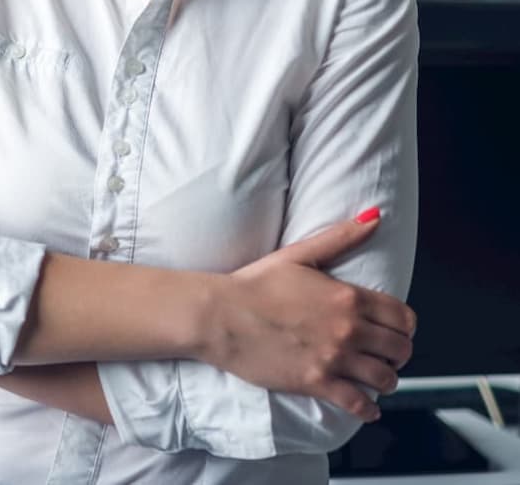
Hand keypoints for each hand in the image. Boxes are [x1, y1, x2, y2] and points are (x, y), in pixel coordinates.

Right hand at [205, 211, 415, 421]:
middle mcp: (348, 329)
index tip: (396, 329)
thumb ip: (341, 237)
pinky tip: (366, 406)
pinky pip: (359, 405)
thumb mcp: (300, 254)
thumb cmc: (256, 282)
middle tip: (387, 354)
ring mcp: (334, 358)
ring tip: (376, 377)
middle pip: (400, 349)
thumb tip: (374, 217)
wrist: (222, 314)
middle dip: (398, 353)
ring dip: (386, 380)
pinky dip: (368, 409)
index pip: (402, 317)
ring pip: (385, 379)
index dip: (404, 325)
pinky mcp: (317, 383)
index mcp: (348, 296)